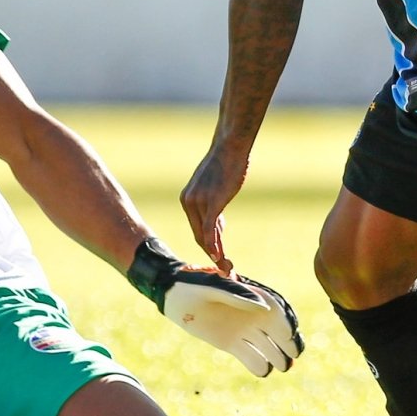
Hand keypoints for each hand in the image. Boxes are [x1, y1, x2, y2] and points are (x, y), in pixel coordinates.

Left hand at [127, 239, 303, 376]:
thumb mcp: (213, 287)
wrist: (173, 295)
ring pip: (267, 346)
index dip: (287, 323)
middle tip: (293, 357)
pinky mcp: (232, 343)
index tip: (290, 335)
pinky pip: (250, 356)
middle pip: (278, 332)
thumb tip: (264, 309)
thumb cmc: (194, 284)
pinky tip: (263, 371)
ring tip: (282, 368)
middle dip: (289, 344)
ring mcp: (244, 330)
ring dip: (277, 356)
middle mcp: (253, 314)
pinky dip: (258, 364)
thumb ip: (238, 295)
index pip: (278, 311)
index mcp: (254, 296)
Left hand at [181, 145, 247, 273]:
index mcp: (187, 199)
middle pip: (198, 235)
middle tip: (225, 267)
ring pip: (204, 235)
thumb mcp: (214, 188)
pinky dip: (214, 244)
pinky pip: (209, 229)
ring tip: (227, 267)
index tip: (218, 257)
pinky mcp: (212, 202)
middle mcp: (188, 202)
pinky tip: (220, 257)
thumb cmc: (225, 165)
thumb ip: (212, 207)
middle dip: (212, 253)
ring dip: (216, 253)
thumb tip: (217, 225)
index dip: (207, 244)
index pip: (196, 229)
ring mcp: (199, 202)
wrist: (229, 148)